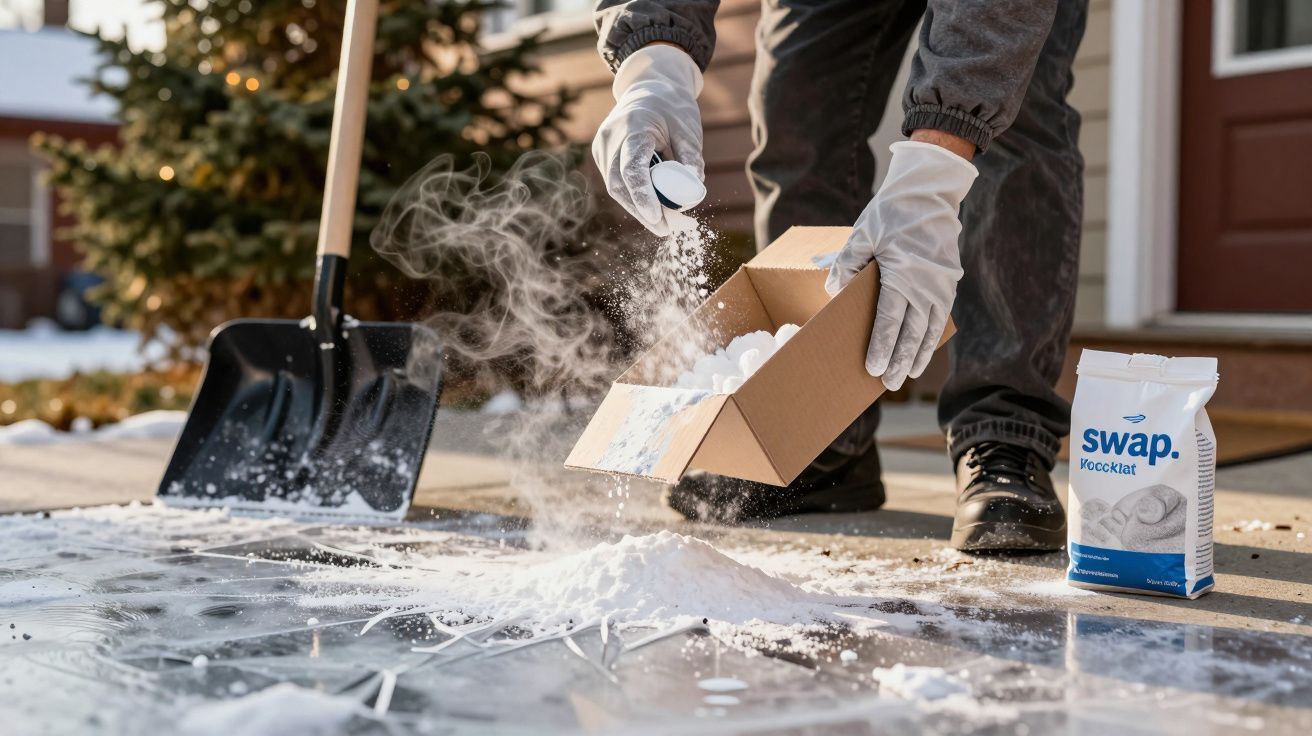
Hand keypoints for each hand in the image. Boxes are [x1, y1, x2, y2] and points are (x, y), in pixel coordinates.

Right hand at [592, 44, 704, 235]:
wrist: (648, 86)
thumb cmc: (671, 105)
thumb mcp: (687, 126)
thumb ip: (690, 156)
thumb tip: (695, 191)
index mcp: (632, 127)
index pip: (632, 168)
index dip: (643, 196)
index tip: (657, 217)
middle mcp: (610, 138)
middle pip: (620, 184)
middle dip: (641, 211)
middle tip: (664, 229)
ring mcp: (602, 146)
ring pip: (615, 186)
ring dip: (636, 208)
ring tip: (660, 224)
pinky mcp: (602, 154)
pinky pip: (615, 181)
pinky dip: (632, 196)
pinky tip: (649, 208)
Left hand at [825, 141, 977, 390]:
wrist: (931, 190)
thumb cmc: (892, 211)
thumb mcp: (863, 233)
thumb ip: (847, 262)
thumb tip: (834, 290)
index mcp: (902, 274)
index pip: (889, 320)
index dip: (881, 346)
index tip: (874, 368)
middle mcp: (926, 284)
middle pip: (911, 333)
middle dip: (899, 360)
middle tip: (889, 383)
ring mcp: (941, 284)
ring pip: (929, 329)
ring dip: (918, 354)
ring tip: (908, 374)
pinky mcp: (948, 280)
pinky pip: (940, 315)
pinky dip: (931, 335)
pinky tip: (924, 348)